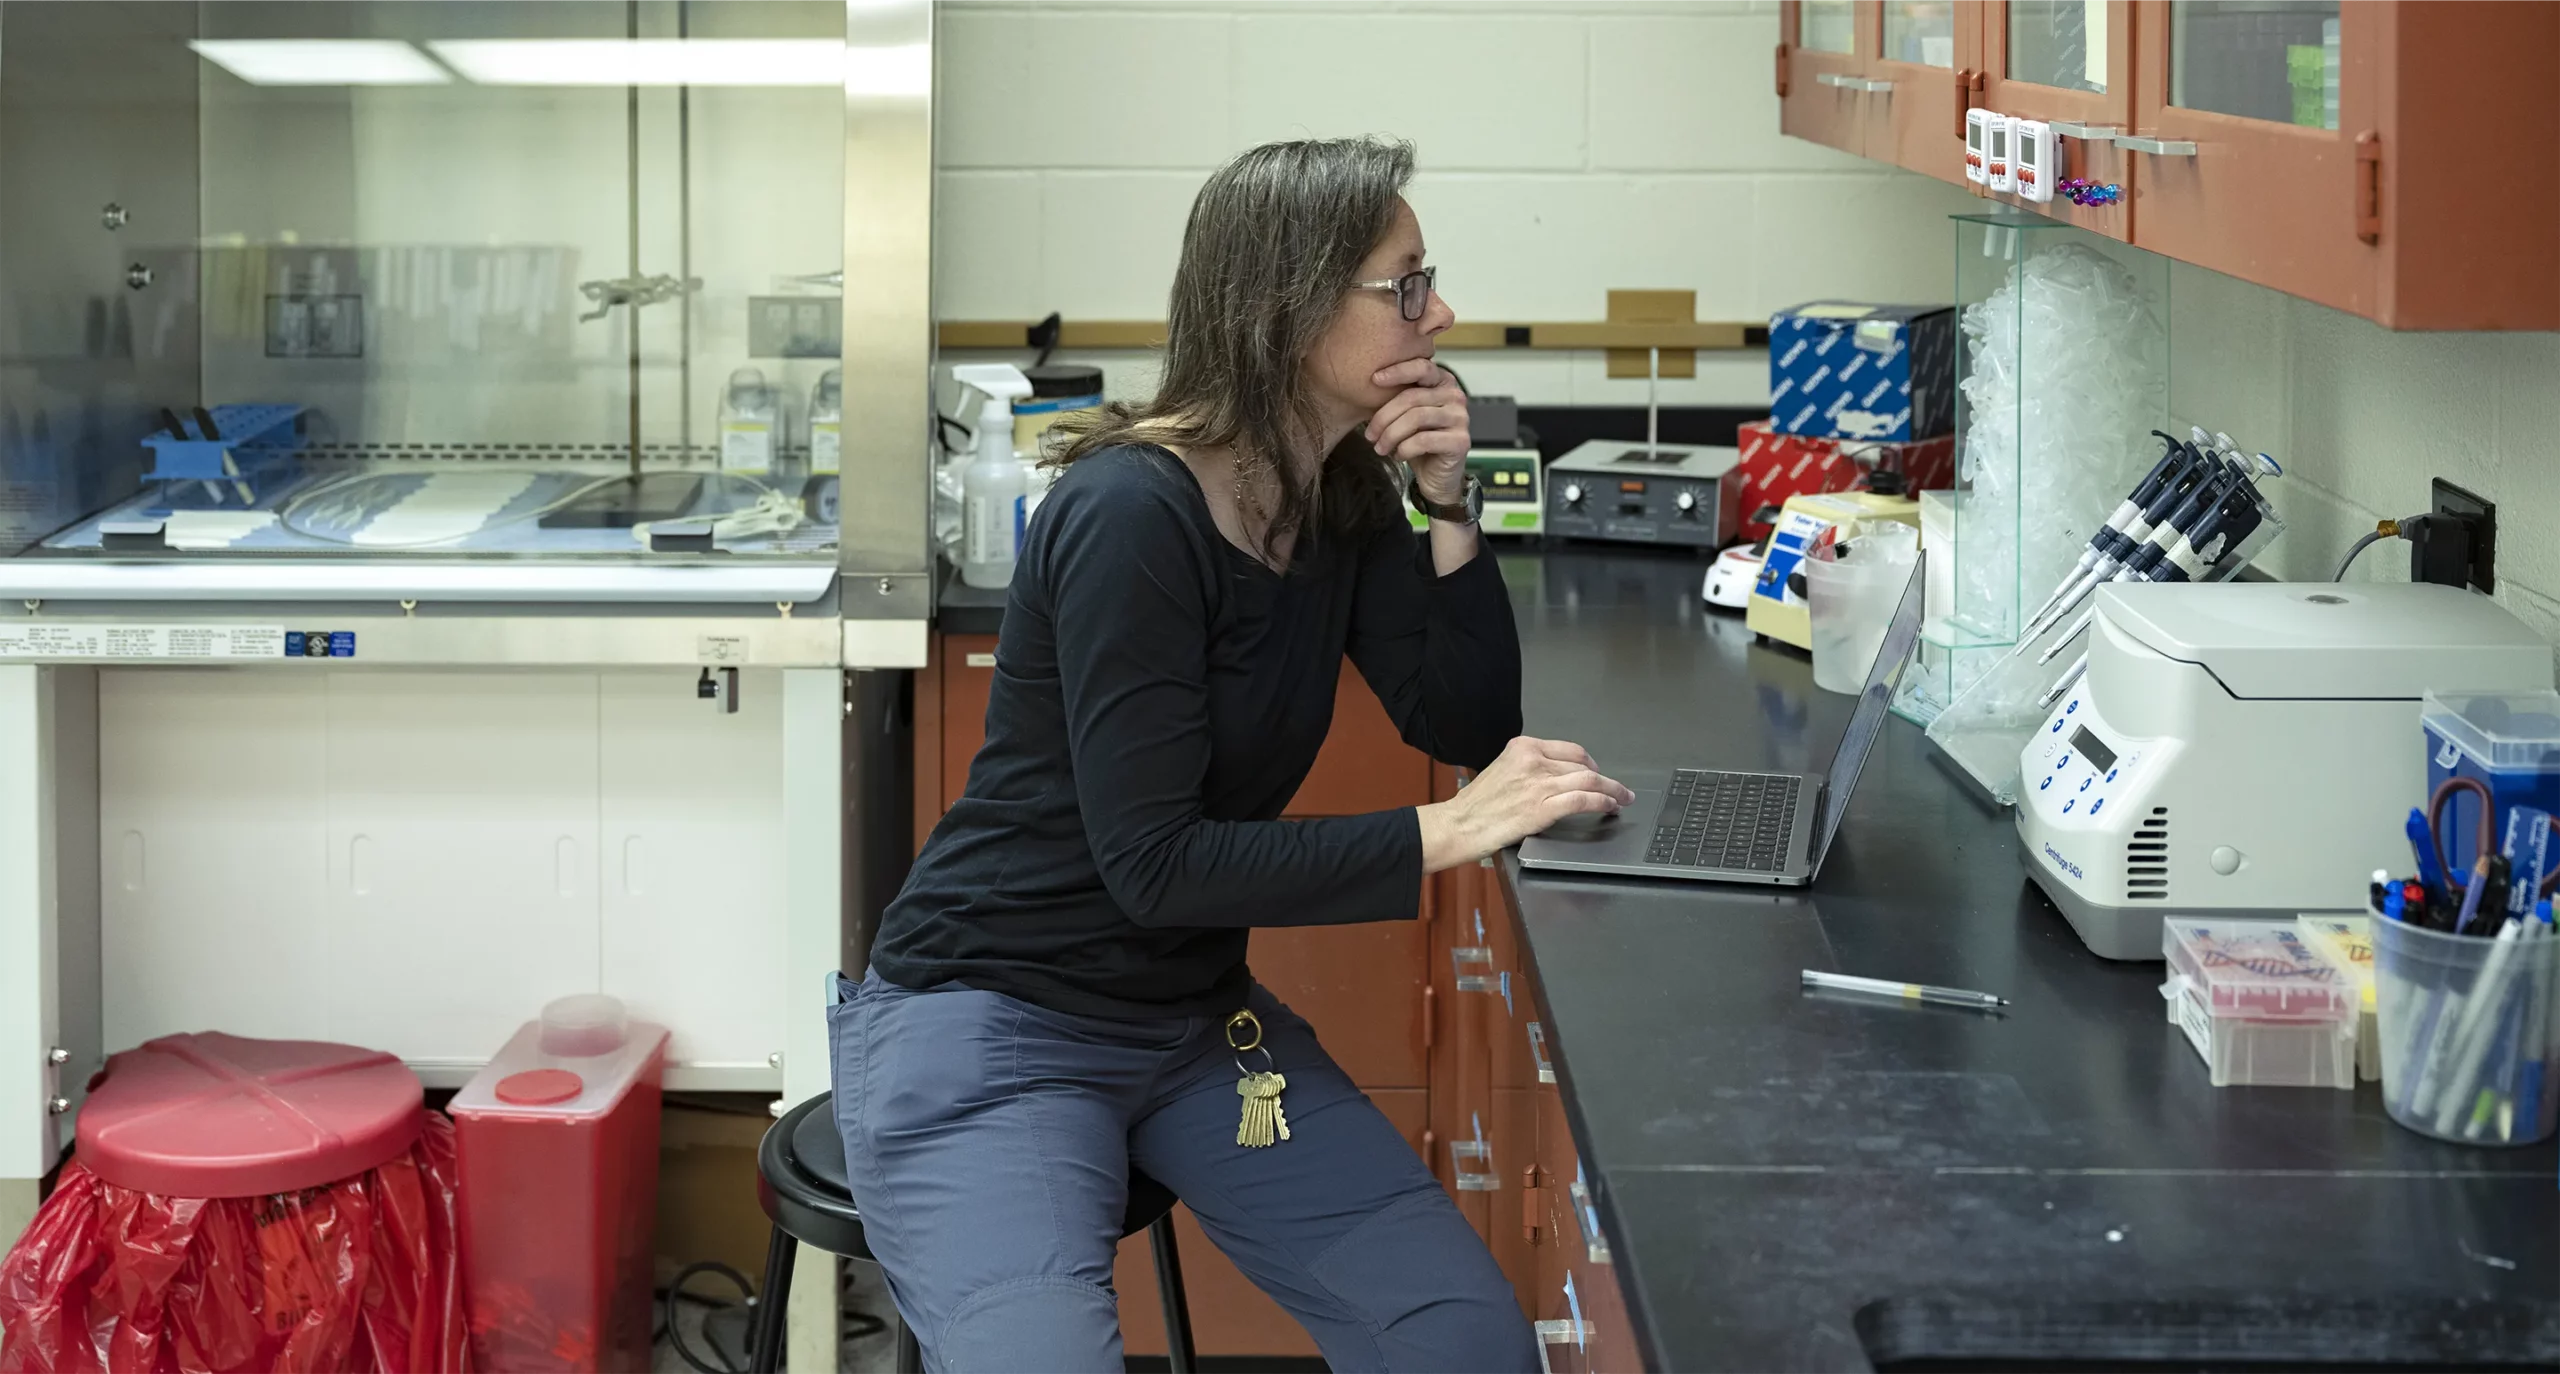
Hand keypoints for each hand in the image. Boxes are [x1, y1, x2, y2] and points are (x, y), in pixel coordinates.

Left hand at [1363, 358, 1468, 504]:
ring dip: (1391, 435)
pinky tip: (1398, 456)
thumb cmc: (1418, 442)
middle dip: (1384, 417)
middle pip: (1412, 397)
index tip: (1374, 379)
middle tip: (1369, 435)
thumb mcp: (1404, 414)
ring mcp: (1460, 418)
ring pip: (1416, 418)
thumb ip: (1395, 396)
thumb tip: (1366, 384)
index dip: (1397, 371)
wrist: (1436, 476)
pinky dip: (1404, 449)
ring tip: (1380, 448)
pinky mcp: (1460, 441)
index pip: (1422, 367)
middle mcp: (1456, 396)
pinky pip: (1423, 440)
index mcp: (1443, 382)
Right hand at [1417, 737, 1635, 871]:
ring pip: (1590, 780)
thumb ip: (1528, 768)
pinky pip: (1584, 800)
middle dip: (1605, 778)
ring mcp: (1540, 784)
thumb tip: (1554, 778)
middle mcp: (1534, 761)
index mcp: (1523, 748)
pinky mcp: (1543, 807)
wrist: (1459, 824)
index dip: (1590, 763)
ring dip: (1613, 790)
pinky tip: (1610, 807)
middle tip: (1617, 788)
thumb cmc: (1475, 805)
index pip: (1570, 750)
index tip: (1597, 772)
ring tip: (1623, 798)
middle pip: (1583, 765)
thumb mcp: (1501, 770)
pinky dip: (1603, 802)